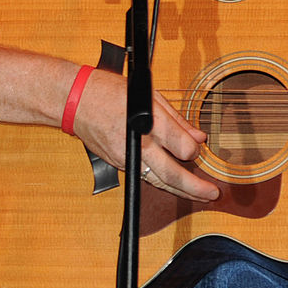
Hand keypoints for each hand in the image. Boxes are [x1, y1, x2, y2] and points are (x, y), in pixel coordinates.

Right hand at [68, 68, 218, 201]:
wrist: (75, 101)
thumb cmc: (108, 91)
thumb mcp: (149, 95)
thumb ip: (176, 119)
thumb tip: (198, 136)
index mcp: (148, 123)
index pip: (182, 147)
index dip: (195, 149)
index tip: (198, 147)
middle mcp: (137, 145)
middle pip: (171, 174)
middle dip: (195, 187)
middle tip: (212, 193)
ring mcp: (125, 158)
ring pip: (157, 182)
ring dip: (180, 191)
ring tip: (199, 195)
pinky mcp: (118, 164)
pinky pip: (144, 176)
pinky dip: (161, 181)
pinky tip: (173, 183)